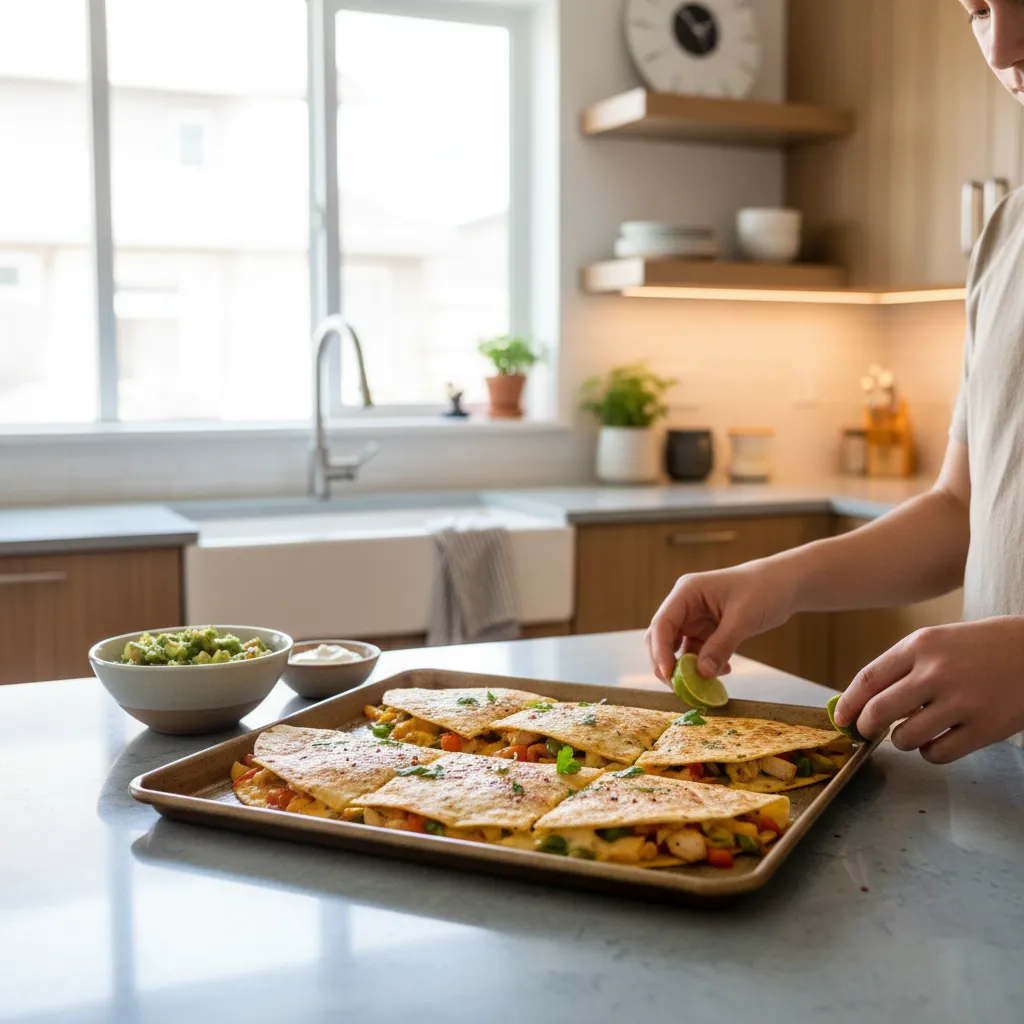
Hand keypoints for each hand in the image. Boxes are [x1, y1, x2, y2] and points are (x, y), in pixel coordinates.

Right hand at [645, 562, 798, 684]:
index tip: (669, 675)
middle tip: (679, 687)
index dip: (661, 651)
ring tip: (706, 683)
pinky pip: (697, 653)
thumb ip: (721, 645)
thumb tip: (702, 674)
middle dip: (668, 663)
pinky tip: (724, 670)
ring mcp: (694, 619)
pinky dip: (705, 666)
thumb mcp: (743, 618)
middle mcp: (684, 606)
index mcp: (686, 593)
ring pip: (678, 650)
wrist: (785, 585)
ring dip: (688, 669)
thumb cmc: (764, 589)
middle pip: (662, 638)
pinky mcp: (707, 630)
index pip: (662, 624)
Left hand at [834, 617, 1023, 762]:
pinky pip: (937, 753)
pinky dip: (930, 752)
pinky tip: (938, 740)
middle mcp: (936, 672)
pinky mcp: (985, 727)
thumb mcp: (938, 641)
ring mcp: (961, 701)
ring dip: (901, 740)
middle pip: (878, 711)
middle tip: (868, 732)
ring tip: (914, 731)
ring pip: (905, 738)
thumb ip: (902, 667)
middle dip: (866, 727)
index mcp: (920, 645)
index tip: (841, 719)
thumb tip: (864, 701)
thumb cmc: (981, 647)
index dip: (849, 704)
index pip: (868, 679)